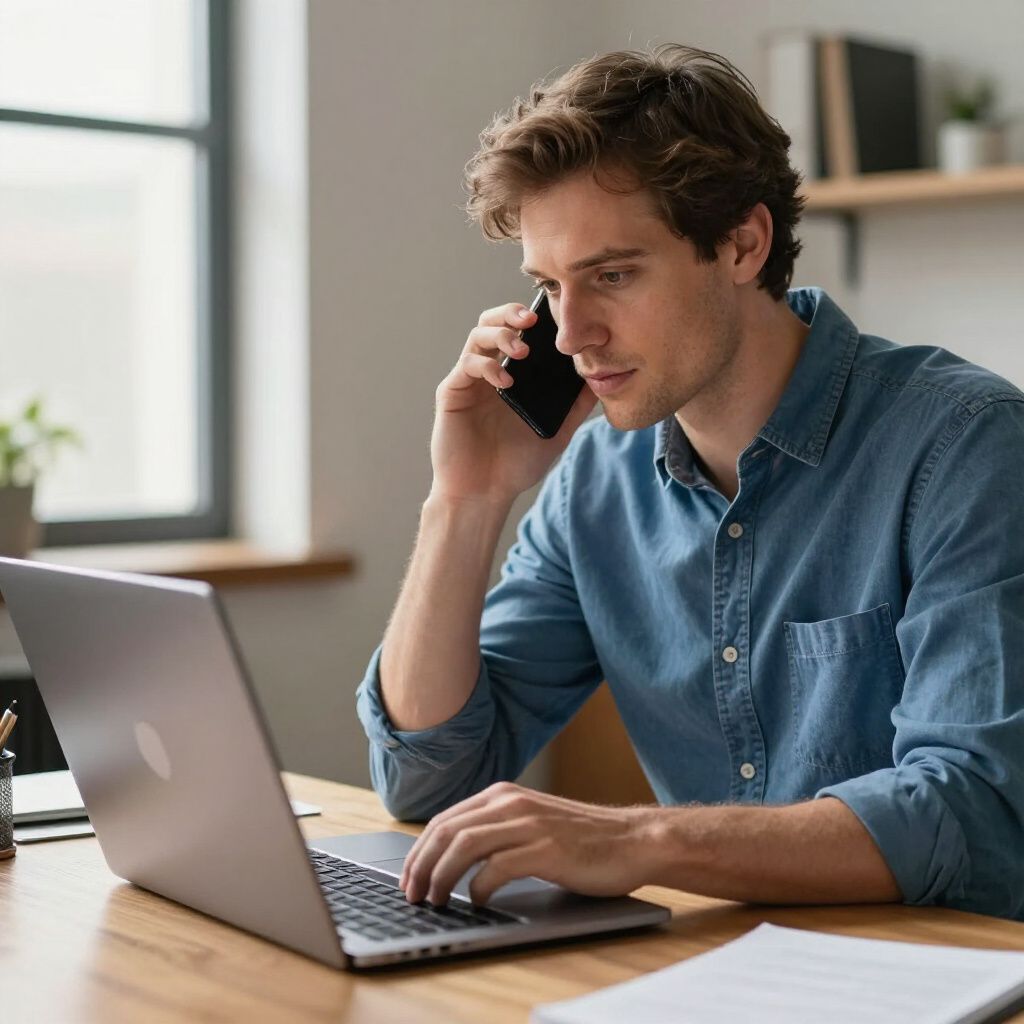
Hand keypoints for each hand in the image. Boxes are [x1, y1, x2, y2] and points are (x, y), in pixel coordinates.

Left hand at [398, 782, 659, 906]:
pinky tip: (479, 901)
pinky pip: (497, 867)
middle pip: (446, 830)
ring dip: (441, 876)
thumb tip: (450, 857)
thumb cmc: (583, 838)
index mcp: (503, 794)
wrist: (633, 839)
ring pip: (464, 845)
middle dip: (421, 865)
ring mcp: (529, 823)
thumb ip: (496, 829)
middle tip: (413, 895)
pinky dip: (479, 887)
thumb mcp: (531, 822)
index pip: (444, 820)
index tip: (408, 879)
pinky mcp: (547, 849)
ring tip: (436, 901)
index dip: (419, 851)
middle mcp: (511, 802)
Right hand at [430, 302, 596, 505]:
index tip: (552, 317)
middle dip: (511, 313)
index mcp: (511, 375)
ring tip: (521, 350)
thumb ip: (576, 405)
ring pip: (477, 336)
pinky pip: (467, 365)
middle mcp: (488, 372)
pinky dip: (487, 366)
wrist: (484, 493)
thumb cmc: (515, 465)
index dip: (531, 317)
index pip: (518, 332)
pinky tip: (505, 381)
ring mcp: (469, 381)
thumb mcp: (557, 431)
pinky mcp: (452, 392)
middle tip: (531, 319)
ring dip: (500, 334)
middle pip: (492, 323)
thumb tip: (601, 378)